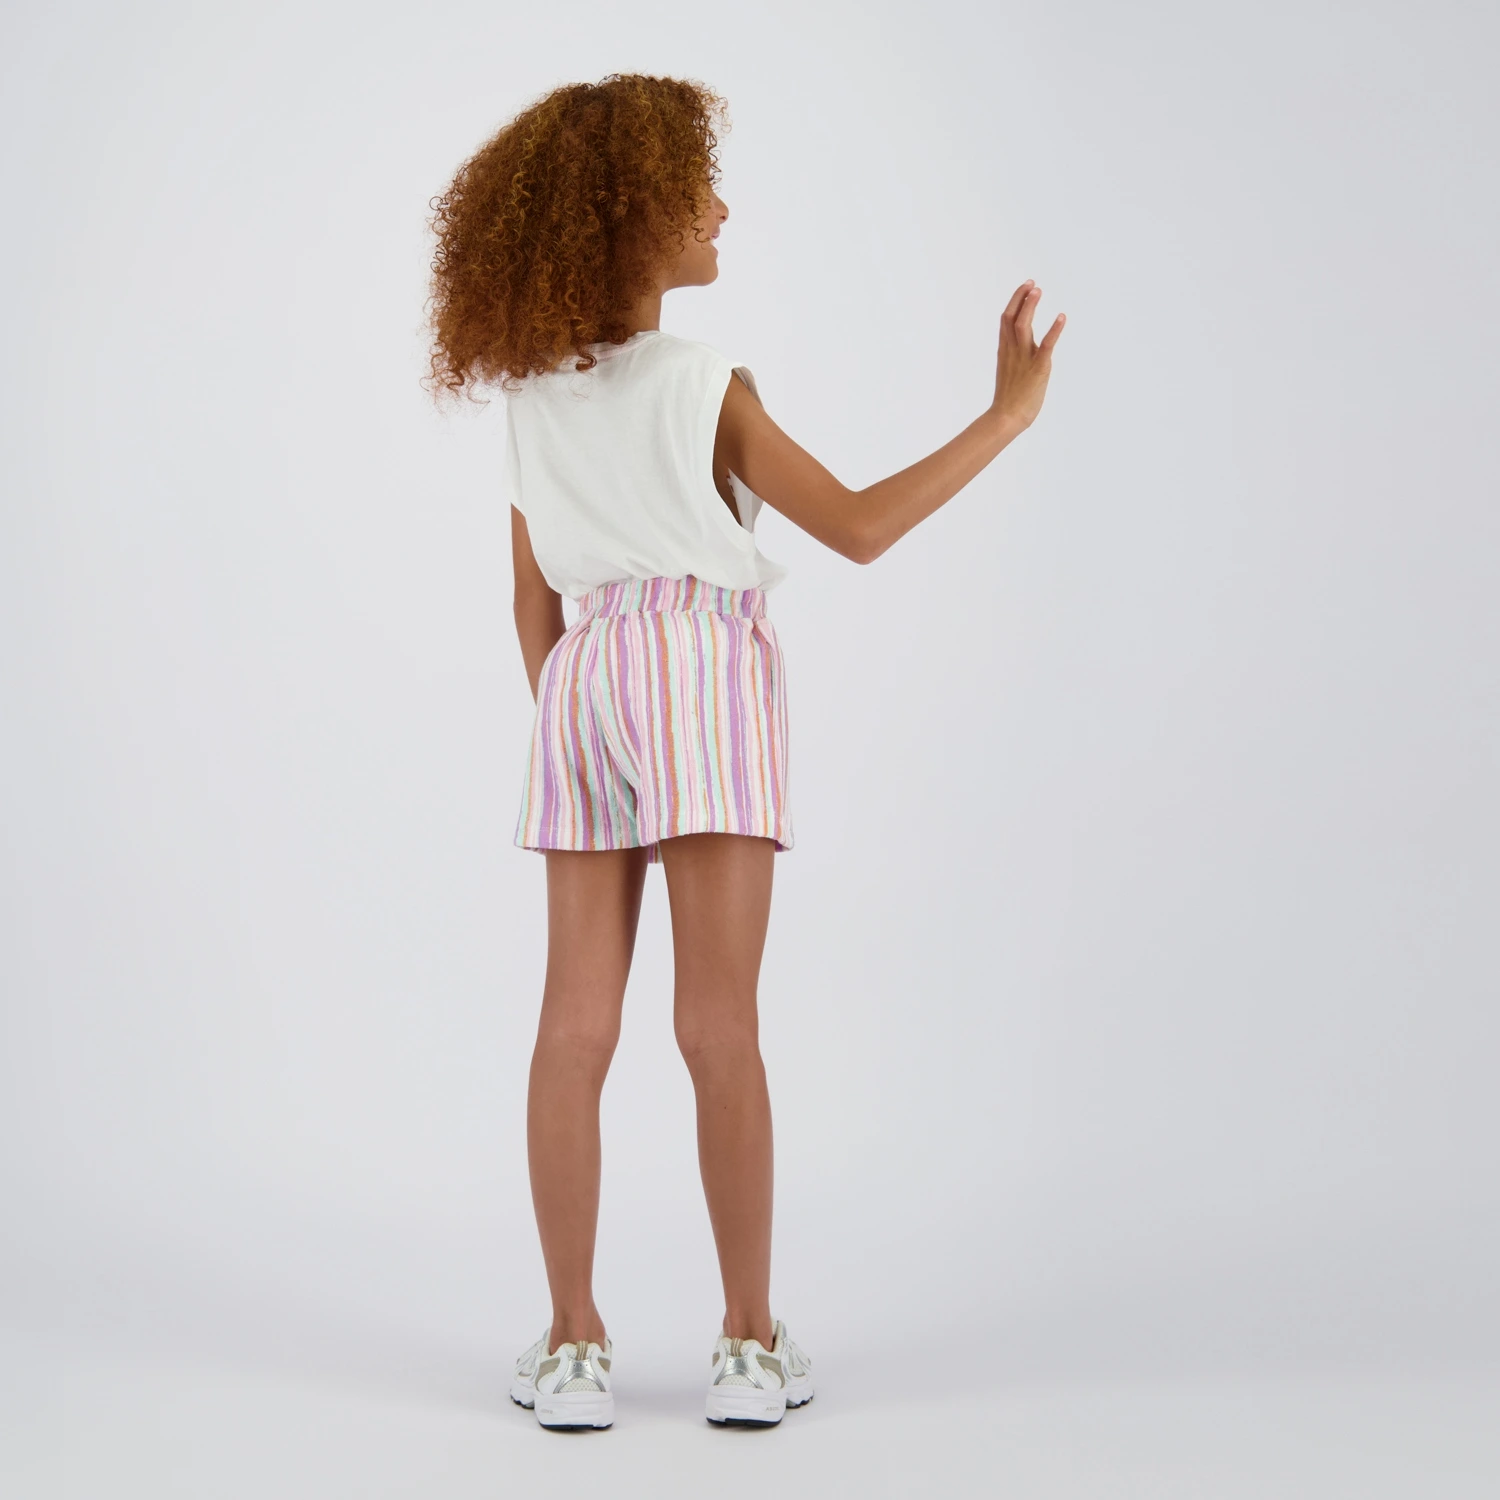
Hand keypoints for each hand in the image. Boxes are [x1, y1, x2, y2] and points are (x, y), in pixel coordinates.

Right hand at [991, 280, 1064, 431]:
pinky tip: (1062, 317)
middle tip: (1032, 283)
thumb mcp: (1009, 370)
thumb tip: (1023, 348)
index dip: (1016, 301)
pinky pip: (1046, 346)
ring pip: (1023, 326)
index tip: (1026, 287)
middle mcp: (1012, 350)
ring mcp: (1024, 358)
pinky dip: (1054, 330)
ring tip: (1038, 291)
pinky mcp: (1038, 368)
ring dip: (1030, 307)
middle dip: (1021, 298)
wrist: (1006, 417)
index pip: (1006, 319)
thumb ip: (1015, 355)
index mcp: (1005, 350)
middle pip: (1012, 317)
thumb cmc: (1009, 399)